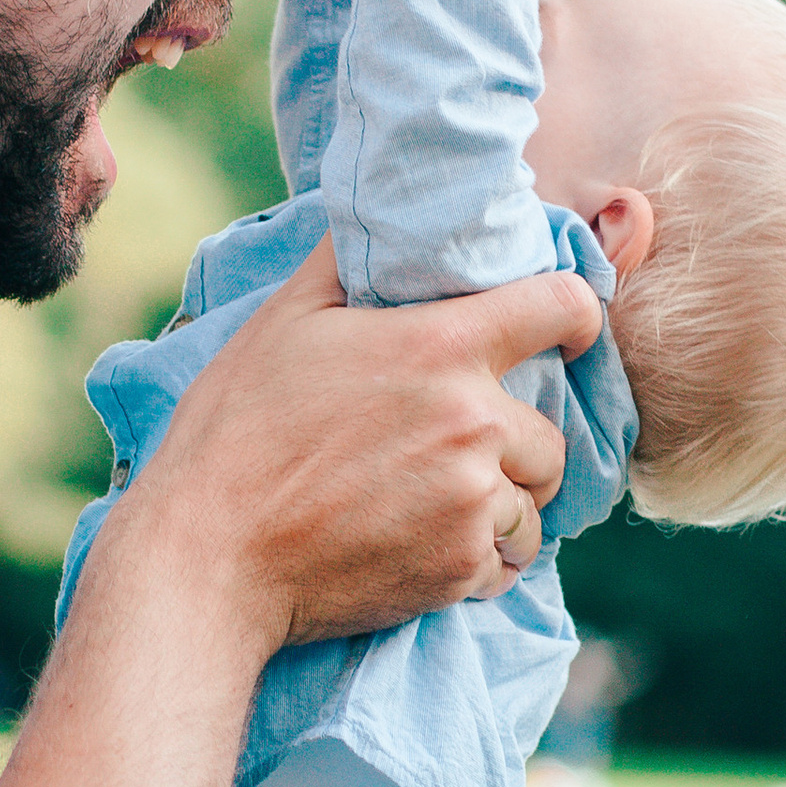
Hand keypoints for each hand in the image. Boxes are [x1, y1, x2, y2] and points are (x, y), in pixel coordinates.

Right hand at [131, 234, 601, 649]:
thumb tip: (377, 217)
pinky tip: (422, 549)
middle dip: (512, 444)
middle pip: (551, 435)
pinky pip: (505, 564)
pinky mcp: (458, 570)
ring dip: (499, 508)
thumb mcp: (283, 321)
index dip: (575, 316)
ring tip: (435, 507)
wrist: (210, 557)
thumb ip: (347, 263)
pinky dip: (475, 561)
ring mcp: (470, 502)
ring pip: (532, 506)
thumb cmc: (235, 432)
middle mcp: (472, 423)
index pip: (564, 306)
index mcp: (440, 348)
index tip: (566, 336)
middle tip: (453, 454)